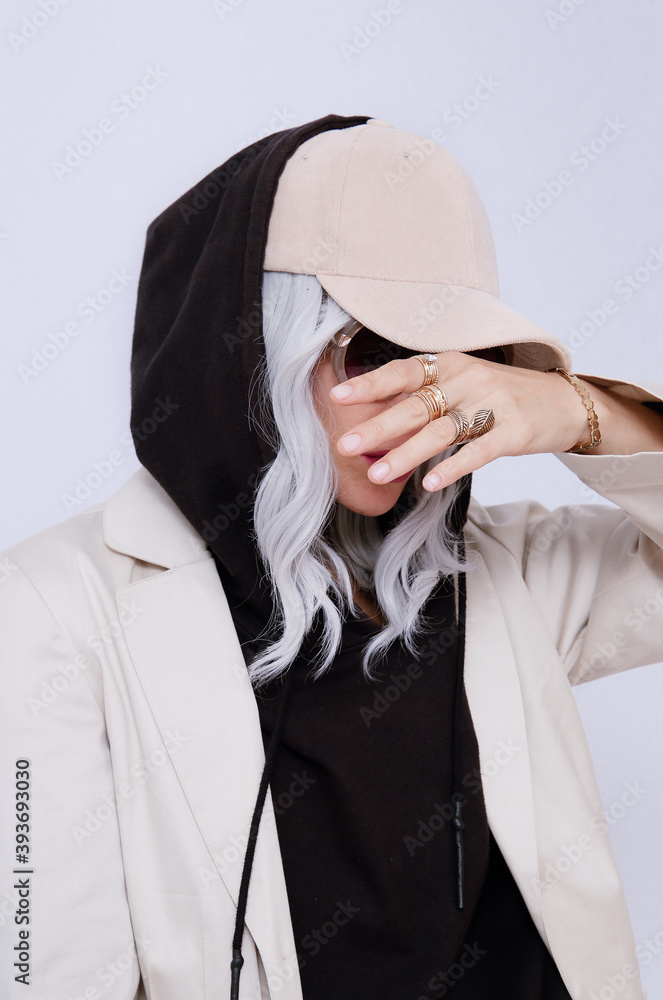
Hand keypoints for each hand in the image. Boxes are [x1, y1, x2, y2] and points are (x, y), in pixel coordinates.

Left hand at [330, 351, 591, 489]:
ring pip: (441, 431)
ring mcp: (493, 404)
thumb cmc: (503, 396)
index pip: (404, 371)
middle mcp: (469, 379)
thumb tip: (373, 419)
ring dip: (406, 453)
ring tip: (377, 475)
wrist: (564, 402)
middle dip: (376, 427)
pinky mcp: (515, 431)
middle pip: (415, 405)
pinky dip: (452, 466)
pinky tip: (430, 482)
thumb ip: (424, 399)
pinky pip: (478, 451)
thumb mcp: (463, 385)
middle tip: (344, 445)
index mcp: (451, 365)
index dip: (370, 384)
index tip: (337, 396)